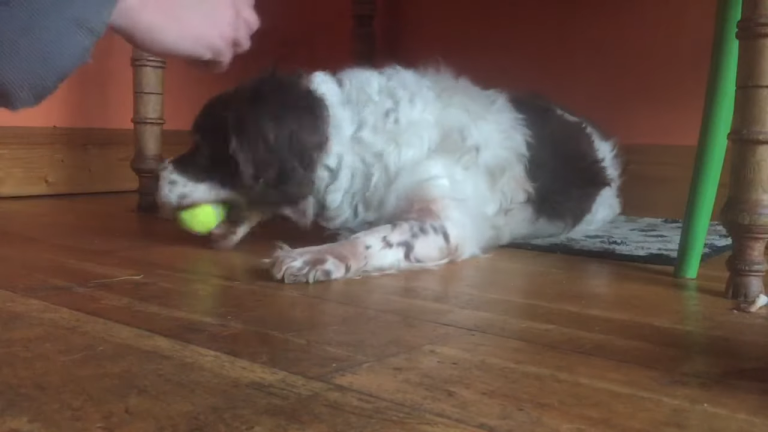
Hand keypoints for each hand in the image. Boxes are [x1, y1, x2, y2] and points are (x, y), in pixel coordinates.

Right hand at [109, 0, 259, 70]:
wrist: (133, 1)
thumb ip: (204, 2)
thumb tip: (204, 14)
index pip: (246, 3)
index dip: (233, 11)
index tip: (216, 17)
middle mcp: (235, 3)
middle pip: (251, 23)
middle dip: (236, 29)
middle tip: (213, 34)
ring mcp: (231, 24)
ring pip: (242, 44)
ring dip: (224, 47)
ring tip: (201, 48)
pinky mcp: (221, 46)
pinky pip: (223, 63)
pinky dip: (207, 64)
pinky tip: (190, 58)